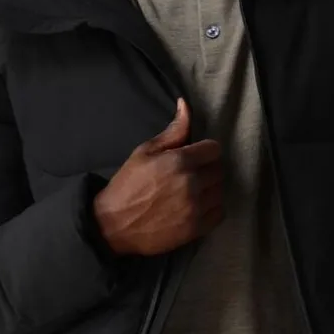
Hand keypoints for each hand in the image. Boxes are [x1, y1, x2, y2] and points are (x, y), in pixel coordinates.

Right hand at [93, 98, 224, 255]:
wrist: (113, 225)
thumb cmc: (128, 184)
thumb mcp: (145, 151)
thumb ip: (173, 131)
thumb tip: (186, 105)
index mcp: (180, 161)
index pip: (214, 149)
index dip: (204, 151)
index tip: (195, 156)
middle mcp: (192, 183)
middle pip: (219, 170)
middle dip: (207, 169)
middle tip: (192, 174)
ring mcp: (196, 207)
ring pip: (219, 191)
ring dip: (210, 189)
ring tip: (193, 191)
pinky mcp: (196, 228)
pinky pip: (219, 213)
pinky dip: (211, 209)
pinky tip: (197, 207)